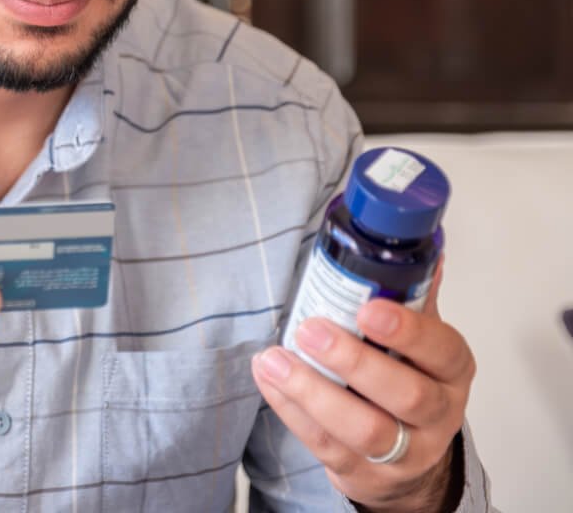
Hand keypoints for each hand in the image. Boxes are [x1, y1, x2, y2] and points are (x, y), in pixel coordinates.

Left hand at [251, 263, 473, 511]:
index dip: (408, 331)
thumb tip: (419, 244)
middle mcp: (437, 414)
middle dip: (353, 360)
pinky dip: (290, 409)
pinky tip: (268, 378)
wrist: (408, 453)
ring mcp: (404, 452)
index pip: (442, 350)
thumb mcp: (417, 336)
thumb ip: (411, 293)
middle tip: (310, 329)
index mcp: (451, 369)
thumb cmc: (406, 374)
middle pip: (405, 395)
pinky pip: (325, 446)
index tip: (368, 308)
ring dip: (312, 390)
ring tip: (274, 358)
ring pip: (364, 430)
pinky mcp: (364, 474)